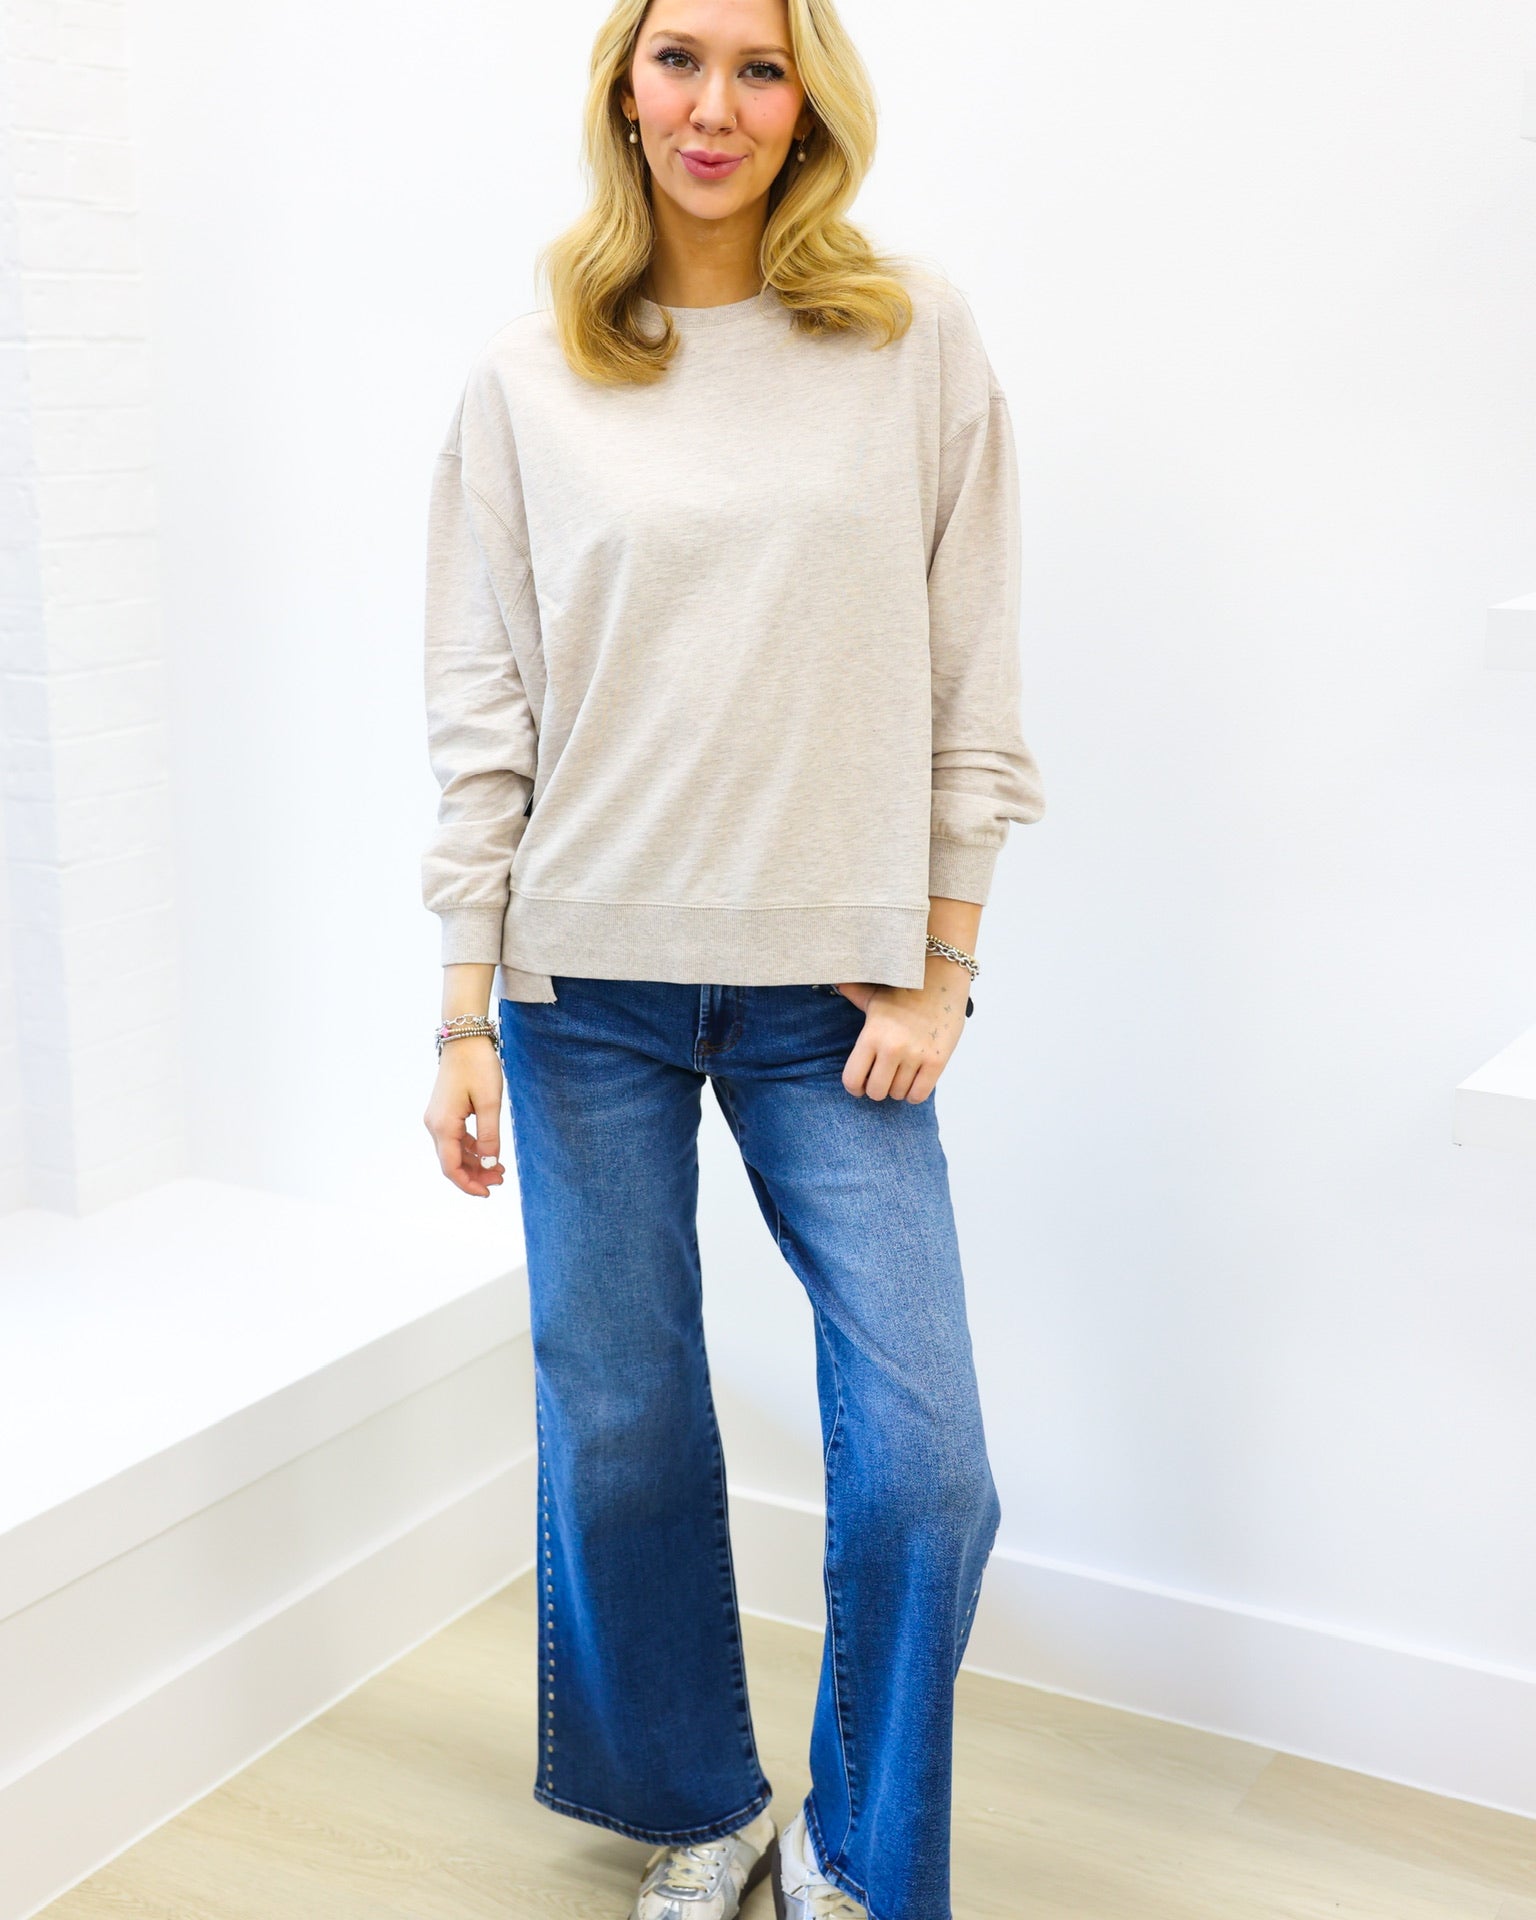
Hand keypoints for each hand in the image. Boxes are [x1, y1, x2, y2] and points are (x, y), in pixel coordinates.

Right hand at [423, 1035, 506, 1196]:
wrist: (464, 1038)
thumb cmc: (478, 1066)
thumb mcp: (490, 1103)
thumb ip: (489, 1136)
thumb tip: (490, 1164)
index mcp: (443, 1125)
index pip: (451, 1167)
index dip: (468, 1184)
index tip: (488, 1193)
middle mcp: (434, 1124)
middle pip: (451, 1162)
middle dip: (475, 1175)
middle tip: (502, 1179)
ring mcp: (437, 1118)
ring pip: (454, 1151)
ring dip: (475, 1163)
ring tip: (500, 1169)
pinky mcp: (444, 1112)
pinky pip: (455, 1138)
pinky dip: (471, 1149)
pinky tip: (489, 1152)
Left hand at [831, 962, 970, 1101]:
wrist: (942, 980)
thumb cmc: (905, 990)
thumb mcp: (873, 994)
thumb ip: (852, 994)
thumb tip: (836, 984)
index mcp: (871, 1035)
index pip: (852, 1080)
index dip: (855, 1087)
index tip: (860, 1085)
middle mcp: (892, 1048)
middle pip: (876, 1092)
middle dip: (877, 1089)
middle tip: (882, 1079)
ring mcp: (916, 1056)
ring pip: (898, 1094)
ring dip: (898, 1089)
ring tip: (900, 1075)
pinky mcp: (937, 1062)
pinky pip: (919, 1095)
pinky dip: (915, 1093)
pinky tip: (915, 1081)